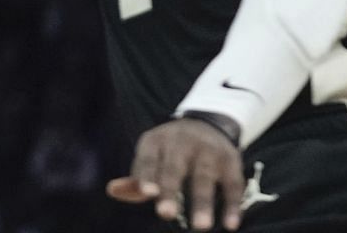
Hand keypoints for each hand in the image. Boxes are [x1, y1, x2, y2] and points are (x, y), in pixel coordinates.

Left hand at [107, 117, 245, 230]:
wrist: (208, 123)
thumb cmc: (171, 150)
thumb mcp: (152, 155)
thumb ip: (137, 178)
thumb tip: (113, 191)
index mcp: (157, 141)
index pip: (149, 158)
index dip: (147, 175)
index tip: (147, 193)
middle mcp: (182, 143)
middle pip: (175, 167)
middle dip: (170, 190)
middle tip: (165, 214)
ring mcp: (208, 151)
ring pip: (204, 177)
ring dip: (202, 202)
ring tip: (199, 227)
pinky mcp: (231, 161)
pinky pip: (233, 184)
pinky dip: (232, 205)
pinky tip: (230, 225)